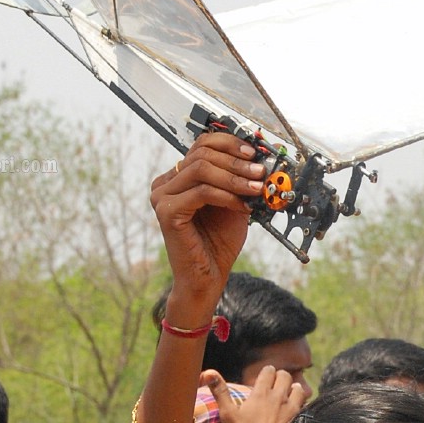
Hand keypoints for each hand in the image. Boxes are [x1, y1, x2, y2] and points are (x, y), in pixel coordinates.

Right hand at [150, 133, 264, 319]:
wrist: (207, 278)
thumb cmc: (218, 244)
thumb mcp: (234, 204)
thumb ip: (240, 181)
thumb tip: (260, 159)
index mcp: (178, 178)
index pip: (201, 145)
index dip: (230, 144)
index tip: (254, 153)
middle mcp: (165, 184)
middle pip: (202, 154)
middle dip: (237, 161)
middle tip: (261, 171)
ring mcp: (162, 197)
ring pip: (202, 170)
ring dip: (235, 177)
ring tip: (257, 187)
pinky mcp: (167, 212)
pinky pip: (203, 192)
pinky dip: (228, 196)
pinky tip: (243, 205)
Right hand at [201, 364, 308, 422]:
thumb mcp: (227, 414)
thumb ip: (220, 391)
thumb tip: (207, 372)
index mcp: (261, 393)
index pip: (269, 370)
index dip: (266, 373)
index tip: (264, 379)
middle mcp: (279, 397)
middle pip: (285, 375)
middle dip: (280, 378)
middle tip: (274, 387)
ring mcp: (291, 408)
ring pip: (298, 387)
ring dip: (293, 389)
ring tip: (286, 396)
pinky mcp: (299, 419)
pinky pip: (305, 403)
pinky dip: (300, 403)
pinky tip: (294, 409)